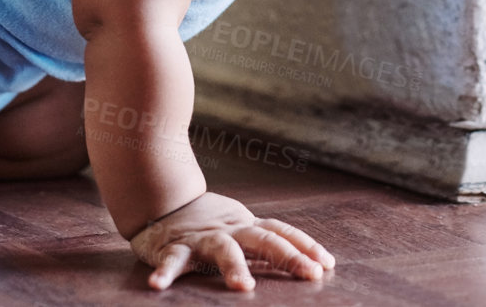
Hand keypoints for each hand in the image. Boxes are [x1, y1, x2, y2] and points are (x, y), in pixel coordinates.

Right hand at [128, 191, 334, 290]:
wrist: (161, 198)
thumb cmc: (207, 222)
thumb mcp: (239, 228)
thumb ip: (264, 242)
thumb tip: (306, 261)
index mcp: (246, 226)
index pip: (282, 232)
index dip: (305, 246)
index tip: (328, 263)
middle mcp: (229, 230)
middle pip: (264, 240)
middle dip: (289, 257)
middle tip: (311, 274)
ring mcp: (202, 239)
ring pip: (222, 250)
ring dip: (234, 267)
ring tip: (244, 287)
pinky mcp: (173, 247)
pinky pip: (170, 260)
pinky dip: (164, 273)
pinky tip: (157, 286)